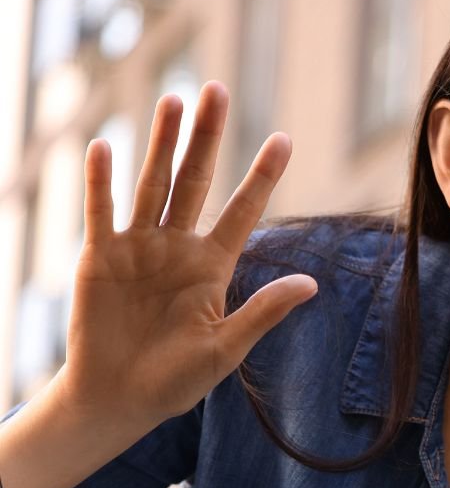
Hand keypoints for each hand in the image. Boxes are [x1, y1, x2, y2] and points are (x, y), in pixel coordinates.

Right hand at [58, 81, 314, 428]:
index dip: (263, 176)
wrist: (121, 399)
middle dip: (206, 137)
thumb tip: (311, 283)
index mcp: (214, 266)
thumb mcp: (227, 348)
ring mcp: (138, 248)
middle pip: (195, 180)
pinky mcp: (100, 257)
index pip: (244, 210)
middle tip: (216, 88)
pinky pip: (102, 212)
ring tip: (172, 99)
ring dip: (160, 143)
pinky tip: (104, 147)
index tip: (284, 139)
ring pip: (152, 184)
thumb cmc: (177, 380)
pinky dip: (102, 182)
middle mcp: (178, 247)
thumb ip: (263, 311)